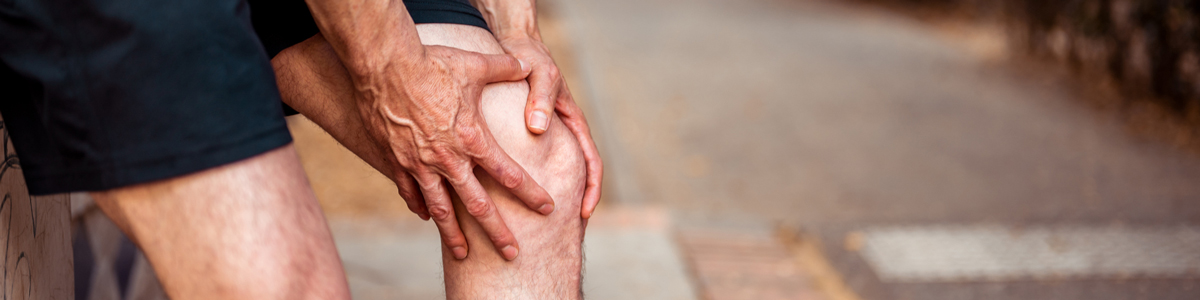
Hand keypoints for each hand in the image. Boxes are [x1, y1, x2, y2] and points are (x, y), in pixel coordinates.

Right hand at [354, 45, 552, 260]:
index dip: (531, 193)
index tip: (548, 208)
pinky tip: (426, 217)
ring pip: (441, 210)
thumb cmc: (433, 62)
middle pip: (478, 205)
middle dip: (498, 232)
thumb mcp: (476, 64)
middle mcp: (449, 159)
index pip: (509, 174)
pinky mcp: (397, 161)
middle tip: (512, 254)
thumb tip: (528, 64)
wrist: (384, 65)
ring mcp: (420, 164)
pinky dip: (420, 208)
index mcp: (473, 139)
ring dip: (453, 235)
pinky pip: (410, 193)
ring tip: (463, 255)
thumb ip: (506, 68)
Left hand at [498, 36, 603, 218]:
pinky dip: (527, 181)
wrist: (516, 46)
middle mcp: (562, 132)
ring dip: (554, 195)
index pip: (592, 161)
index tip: (584, 211)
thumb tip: (538, 129)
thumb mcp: (539, 74)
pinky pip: (532, 162)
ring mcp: (546, 135)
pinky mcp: (527, 135)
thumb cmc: (531, 57)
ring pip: (555, 171)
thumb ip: (541, 98)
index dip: (592, 188)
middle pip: (577, 173)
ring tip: (540, 223)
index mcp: (573, 122)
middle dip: (576, 200)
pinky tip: (513, 197)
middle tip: (567, 230)